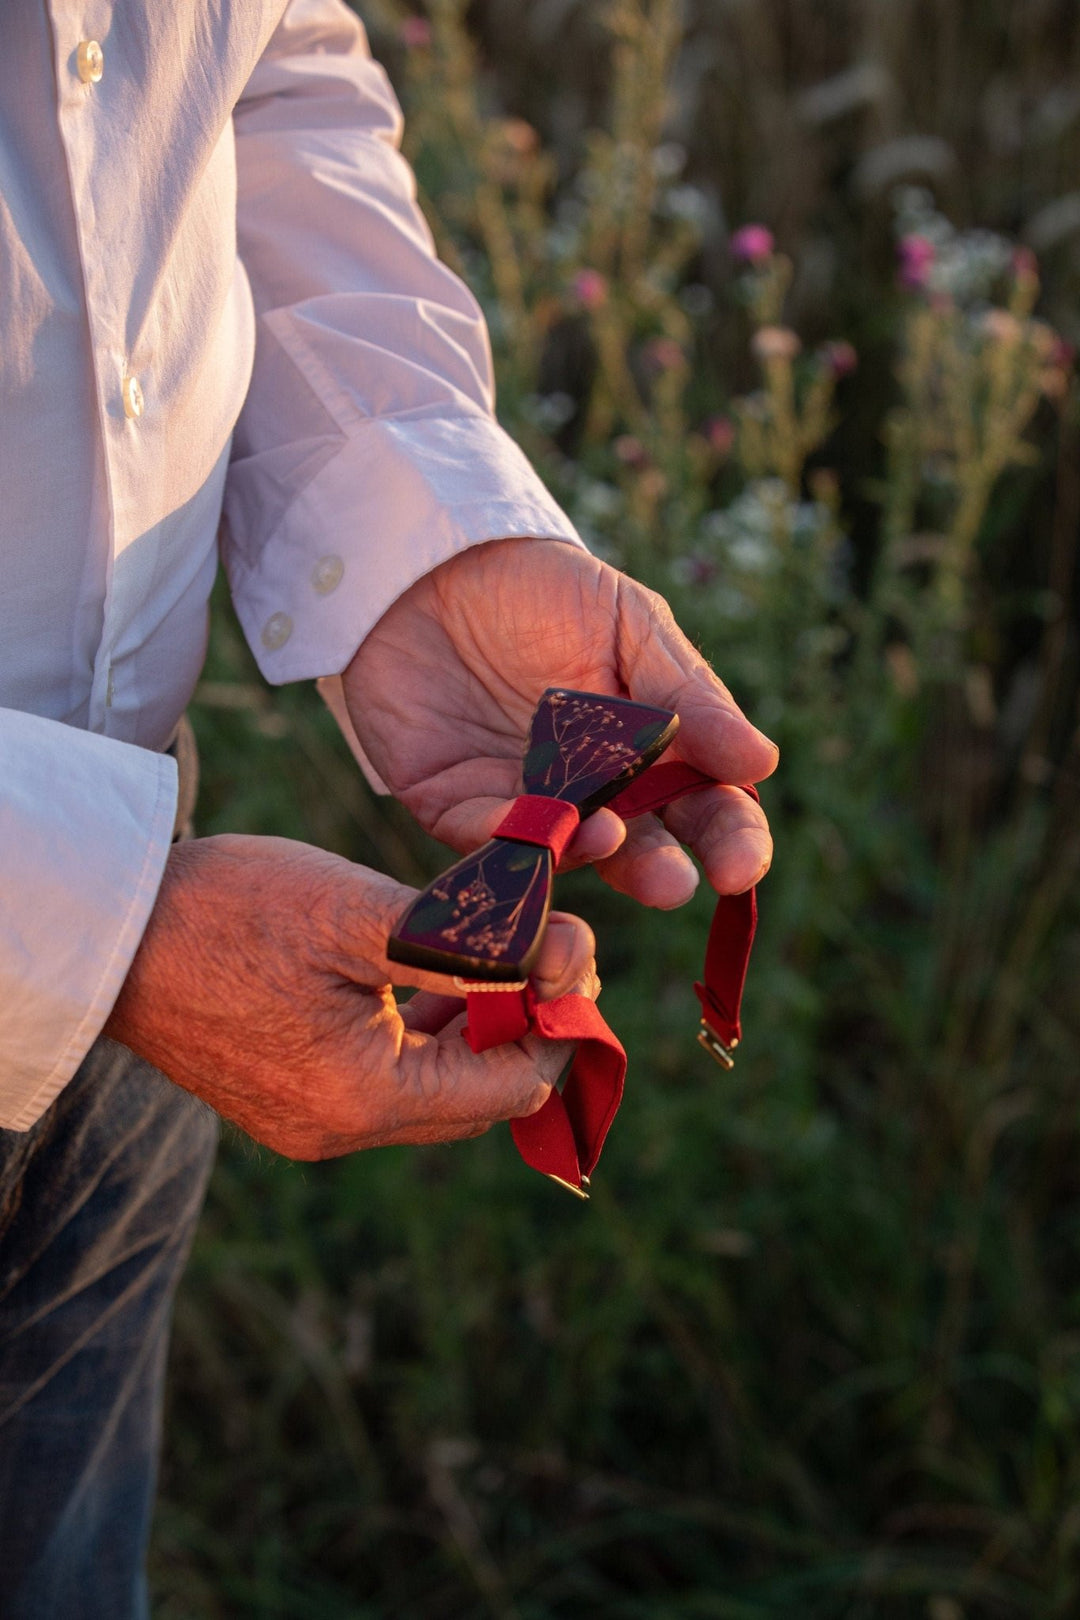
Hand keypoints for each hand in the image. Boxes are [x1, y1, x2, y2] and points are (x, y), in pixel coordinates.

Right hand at [104, 834, 596, 1158]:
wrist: (110, 927)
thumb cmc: (229, 910)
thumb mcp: (362, 915)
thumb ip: (469, 947)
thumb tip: (560, 959)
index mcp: (363, 1098)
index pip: (509, 1087)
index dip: (557, 1023)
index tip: (574, 957)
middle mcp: (338, 1130)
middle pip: (474, 1099)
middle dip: (522, 1027)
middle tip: (545, 952)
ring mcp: (306, 1121)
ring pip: (430, 1091)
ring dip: (473, 1031)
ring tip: (498, 957)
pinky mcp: (283, 1099)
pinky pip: (382, 1083)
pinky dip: (421, 1037)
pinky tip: (435, 978)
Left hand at [343, 540, 776, 914]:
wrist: (435, 563)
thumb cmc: (547, 590)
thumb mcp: (630, 624)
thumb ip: (688, 696)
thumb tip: (761, 762)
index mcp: (656, 757)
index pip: (708, 811)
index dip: (731, 842)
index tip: (740, 866)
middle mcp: (595, 797)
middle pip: (639, 851)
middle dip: (658, 872)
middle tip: (675, 885)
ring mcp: (524, 807)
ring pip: (559, 854)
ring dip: (583, 856)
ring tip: (605, 839)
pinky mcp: (452, 806)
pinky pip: (478, 835)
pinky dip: (502, 836)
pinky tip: (526, 826)